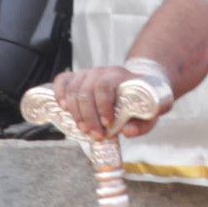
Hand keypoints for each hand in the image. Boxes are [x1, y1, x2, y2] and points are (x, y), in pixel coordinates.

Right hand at [37, 64, 166, 144]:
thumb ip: (142, 123)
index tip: (108, 125)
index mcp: (119, 76)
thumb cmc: (140, 100)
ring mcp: (87, 74)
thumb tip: (127, 132)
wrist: (134, 84)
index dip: (103, 106)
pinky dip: (59, 93)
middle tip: (95, 135)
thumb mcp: (148, 111)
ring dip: (76, 112)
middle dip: (89, 116)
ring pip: (73, 89)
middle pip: (86, 91)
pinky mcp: (76, 78)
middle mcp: (101, 72)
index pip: (104, 86)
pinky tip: (63, 108)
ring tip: (83, 129)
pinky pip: (63, 80)